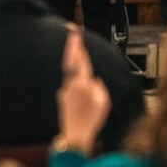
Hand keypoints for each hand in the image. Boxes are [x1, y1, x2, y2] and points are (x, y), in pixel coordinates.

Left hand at [56, 28, 110, 155]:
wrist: (74, 135)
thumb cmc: (92, 120)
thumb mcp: (103, 103)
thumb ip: (99, 88)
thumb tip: (95, 81)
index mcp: (82, 84)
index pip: (81, 61)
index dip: (78, 47)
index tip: (76, 35)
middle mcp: (71, 85)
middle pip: (71, 61)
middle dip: (72, 45)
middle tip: (72, 31)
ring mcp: (65, 90)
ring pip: (71, 74)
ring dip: (74, 63)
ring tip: (77, 53)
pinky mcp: (63, 97)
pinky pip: (72, 86)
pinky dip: (77, 82)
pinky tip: (81, 88)